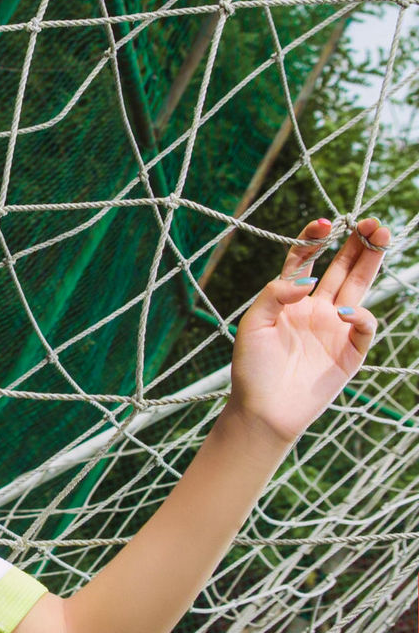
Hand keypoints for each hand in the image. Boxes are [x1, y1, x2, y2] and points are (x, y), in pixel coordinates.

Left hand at [228, 216, 388, 445]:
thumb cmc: (252, 368)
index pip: (306, 260)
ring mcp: (335, 328)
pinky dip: (360, 314)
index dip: (315, 240)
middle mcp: (317, 308)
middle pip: (342, 268)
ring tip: (379, 235)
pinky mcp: (350, 351)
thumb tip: (307, 280)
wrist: (263, 410)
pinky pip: (363, 326)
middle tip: (370, 221)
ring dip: (370, 261)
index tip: (323, 223)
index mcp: (291, 298)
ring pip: (358, 287)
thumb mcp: (253, 324)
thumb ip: (275, 294)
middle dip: (357, 243)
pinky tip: (345, 311)